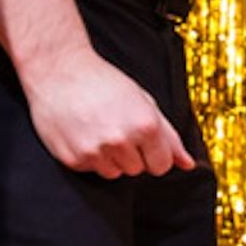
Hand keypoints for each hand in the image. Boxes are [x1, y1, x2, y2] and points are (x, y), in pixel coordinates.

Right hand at [22, 47, 197, 178]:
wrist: (58, 72)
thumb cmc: (103, 82)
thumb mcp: (144, 101)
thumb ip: (169, 136)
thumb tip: (187, 164)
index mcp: (145, 126)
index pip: (162, 166)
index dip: (154, 154)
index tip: (144, 141)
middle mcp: (121, 141)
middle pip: (138, 170)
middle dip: (132, 154)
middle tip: (117, 127)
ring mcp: (95, 152)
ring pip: (114, 173)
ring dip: (111, 157)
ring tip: (99, 129)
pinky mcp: (74, 159)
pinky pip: (91, 170)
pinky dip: (89, 156)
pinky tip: (83, 133)